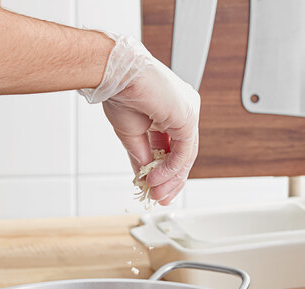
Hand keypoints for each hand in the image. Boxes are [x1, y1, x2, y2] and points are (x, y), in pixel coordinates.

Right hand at [80, 36, 199, 204]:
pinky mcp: (187, 116)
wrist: (116, 74)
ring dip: (169, 178)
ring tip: (155, 192)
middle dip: (170, 180)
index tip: (155, 189)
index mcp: (171, 112)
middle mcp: (183, 111)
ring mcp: (188, 113)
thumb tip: (144, 176)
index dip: (164, 172)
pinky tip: (156, 179)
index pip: (174, 149)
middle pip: (183, 154)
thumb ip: (141, 156)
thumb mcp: (131, 134)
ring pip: (185, 156)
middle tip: (160, 197)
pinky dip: (170, 169)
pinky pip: (183, 152)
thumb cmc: (120, 92)